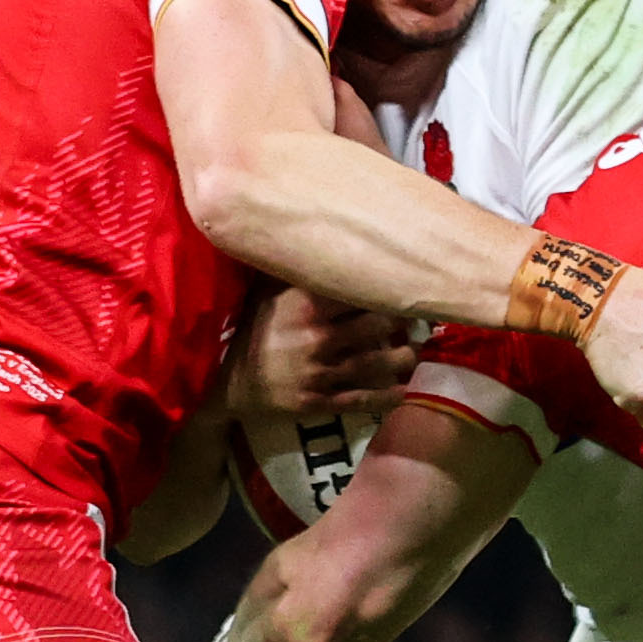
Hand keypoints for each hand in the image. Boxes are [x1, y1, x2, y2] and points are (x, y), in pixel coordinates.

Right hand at [231, 286, 418, 419]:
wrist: (226, 382)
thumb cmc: (251, 331)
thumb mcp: (267, 295)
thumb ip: (296, 275)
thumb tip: (322, 240)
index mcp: (307, 306)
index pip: (360, 290)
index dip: (386, 287)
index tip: (404, 283)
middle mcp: (318, 336)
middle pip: (380, 325)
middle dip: (403, 321)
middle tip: (416, 319)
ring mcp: (321, 372)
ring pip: (378, 363)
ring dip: (403, 358)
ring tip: (413, 352)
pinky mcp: (320, 401)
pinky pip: (363, 399)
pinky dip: (387, 396)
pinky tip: (402, 389)